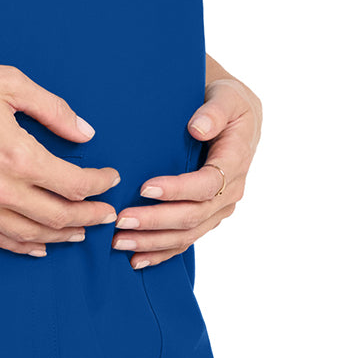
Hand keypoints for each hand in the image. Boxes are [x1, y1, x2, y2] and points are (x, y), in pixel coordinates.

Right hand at [0, 48, 121, 255]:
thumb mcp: (7, 82)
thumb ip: (52, 110)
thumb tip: (86, 133)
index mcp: (17, 155)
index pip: (73, 184)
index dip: (99, 184)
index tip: (111, 178)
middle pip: (57, 217)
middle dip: (89, 217)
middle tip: (107, 215)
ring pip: (29, 235)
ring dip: (60, 236)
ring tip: (80, 233)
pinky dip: (22, 246)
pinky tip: (36, 246)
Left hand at [110, 75, 263, 268]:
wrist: (238, 115)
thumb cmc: (228, 102)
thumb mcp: (227, 97)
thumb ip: (214, 112)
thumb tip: (198, 128)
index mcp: (235, 162)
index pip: (205, 184)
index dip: (176, 190)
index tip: (144, 187)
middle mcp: (230, 192)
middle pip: (193, 216)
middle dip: (155, 221)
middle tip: (120, 220)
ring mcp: (219, 208)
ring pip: (187, 234)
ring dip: (153, 241)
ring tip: (119, 242)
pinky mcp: (207, 216)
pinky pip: (186, 240)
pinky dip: (162, 252)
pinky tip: (137, 260)